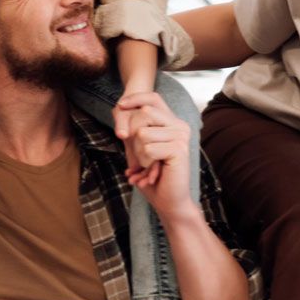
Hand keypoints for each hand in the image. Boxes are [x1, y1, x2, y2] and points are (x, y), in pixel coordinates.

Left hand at [118, 91, 196, 218]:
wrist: (170, 201)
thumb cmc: (154, 177)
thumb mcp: (138, 149)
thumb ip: (132, 130)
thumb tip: (118, 109)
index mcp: (173, 123)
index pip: (152, 98)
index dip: (135, 98)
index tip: (120, 106)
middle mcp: (180, 126)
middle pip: (144, 112)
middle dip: (132, 135)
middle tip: (140, 157)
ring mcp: (181, 136)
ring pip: (142, 133)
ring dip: (139, 154)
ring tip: (149, 167)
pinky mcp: (179, 149)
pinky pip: (148, 149)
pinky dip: (145, 163)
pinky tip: (154, 172)